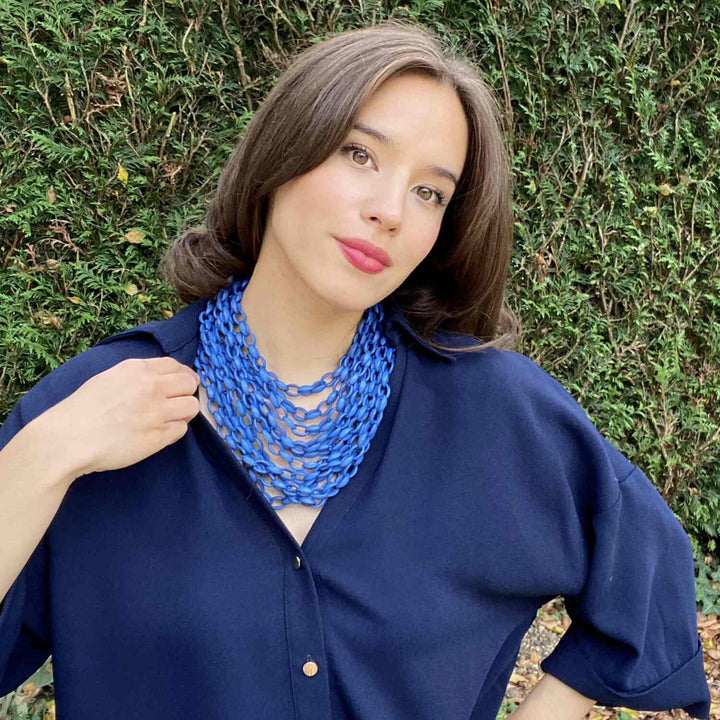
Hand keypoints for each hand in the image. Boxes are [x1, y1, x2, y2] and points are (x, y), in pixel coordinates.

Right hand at [43, 357, 200, 477]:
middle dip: (186, 392)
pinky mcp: (158, 437)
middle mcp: (152, 388)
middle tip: (177, 401)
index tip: (181, 383)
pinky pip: (181, 430)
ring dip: (184, 412)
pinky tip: (159, 432)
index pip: (176, 366)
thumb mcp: (109, 378)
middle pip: (190, 384)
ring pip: (191, 407)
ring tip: (170, 418)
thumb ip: (137, 375)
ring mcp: (157, 413)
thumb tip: (161, 378)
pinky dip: (174, 430)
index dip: (182, 375)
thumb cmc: (82, 409)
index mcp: (138, 370)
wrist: (68, 438)